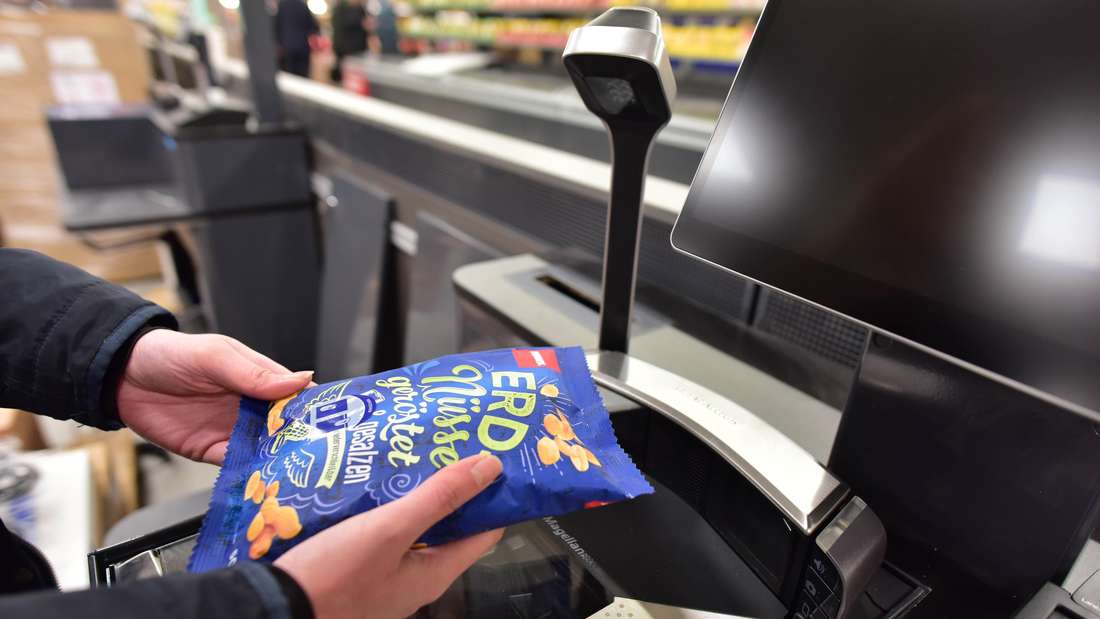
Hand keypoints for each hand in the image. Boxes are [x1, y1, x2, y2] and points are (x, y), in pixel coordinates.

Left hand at [117, 330, 311, 463]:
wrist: (121, 378)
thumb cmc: (170, 355)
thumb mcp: (215, 357)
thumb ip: (254, 373)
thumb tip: (301, 380)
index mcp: (260, 378)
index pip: (299, 396)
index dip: (318, 409)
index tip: (339, 425)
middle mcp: (252, 407)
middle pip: (288, 428)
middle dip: (306, 443)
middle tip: (329, 460)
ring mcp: (234, 431)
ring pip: (267, 450)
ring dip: (282, 463)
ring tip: (303, 477)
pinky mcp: (212, 451)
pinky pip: (238, 466)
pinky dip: (252, 474)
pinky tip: (266, 482)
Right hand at [276, 453, 505, 618]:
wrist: (272, 608)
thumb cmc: (333, 577)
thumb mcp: (391, 529)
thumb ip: (439, 498)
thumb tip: (490, 468)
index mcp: (435, 572)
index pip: (485, 531)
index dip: (492, 494)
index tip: (492, 456)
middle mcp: (416, 577)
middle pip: (448, 526)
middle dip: (450, 486)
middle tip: (449, 443)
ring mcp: (387, 575)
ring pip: (413, 526)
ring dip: (414, 492)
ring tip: (412, 451)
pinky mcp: (359, 569)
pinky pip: (383, 532)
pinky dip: (385, 505)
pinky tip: (375, 479)